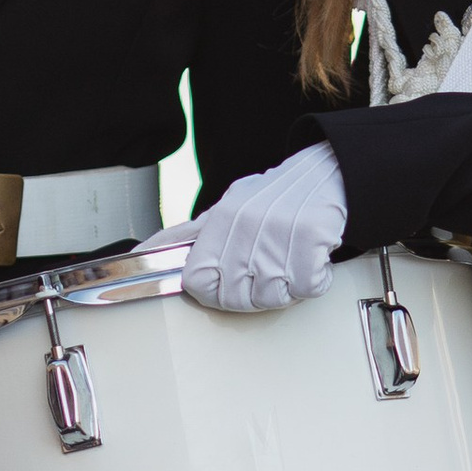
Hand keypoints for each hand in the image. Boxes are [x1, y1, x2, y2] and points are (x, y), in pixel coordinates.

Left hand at [177, 144, 349, 311]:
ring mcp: (278, 231)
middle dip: (253, 294)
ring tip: (291, 262)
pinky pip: (307, 287)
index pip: (196, 279)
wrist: (328, 173)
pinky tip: (312, 260)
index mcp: (221, 219)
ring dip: (287, 288)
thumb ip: (187, 234)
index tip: (226, 286)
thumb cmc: (275, 197)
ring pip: (271, 297)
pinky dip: (315, 280)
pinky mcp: (311, 237)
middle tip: (268, 273)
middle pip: (234, 297)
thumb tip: (143, 252)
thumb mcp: (225, 207)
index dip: (211, 292)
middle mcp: (246, 224)